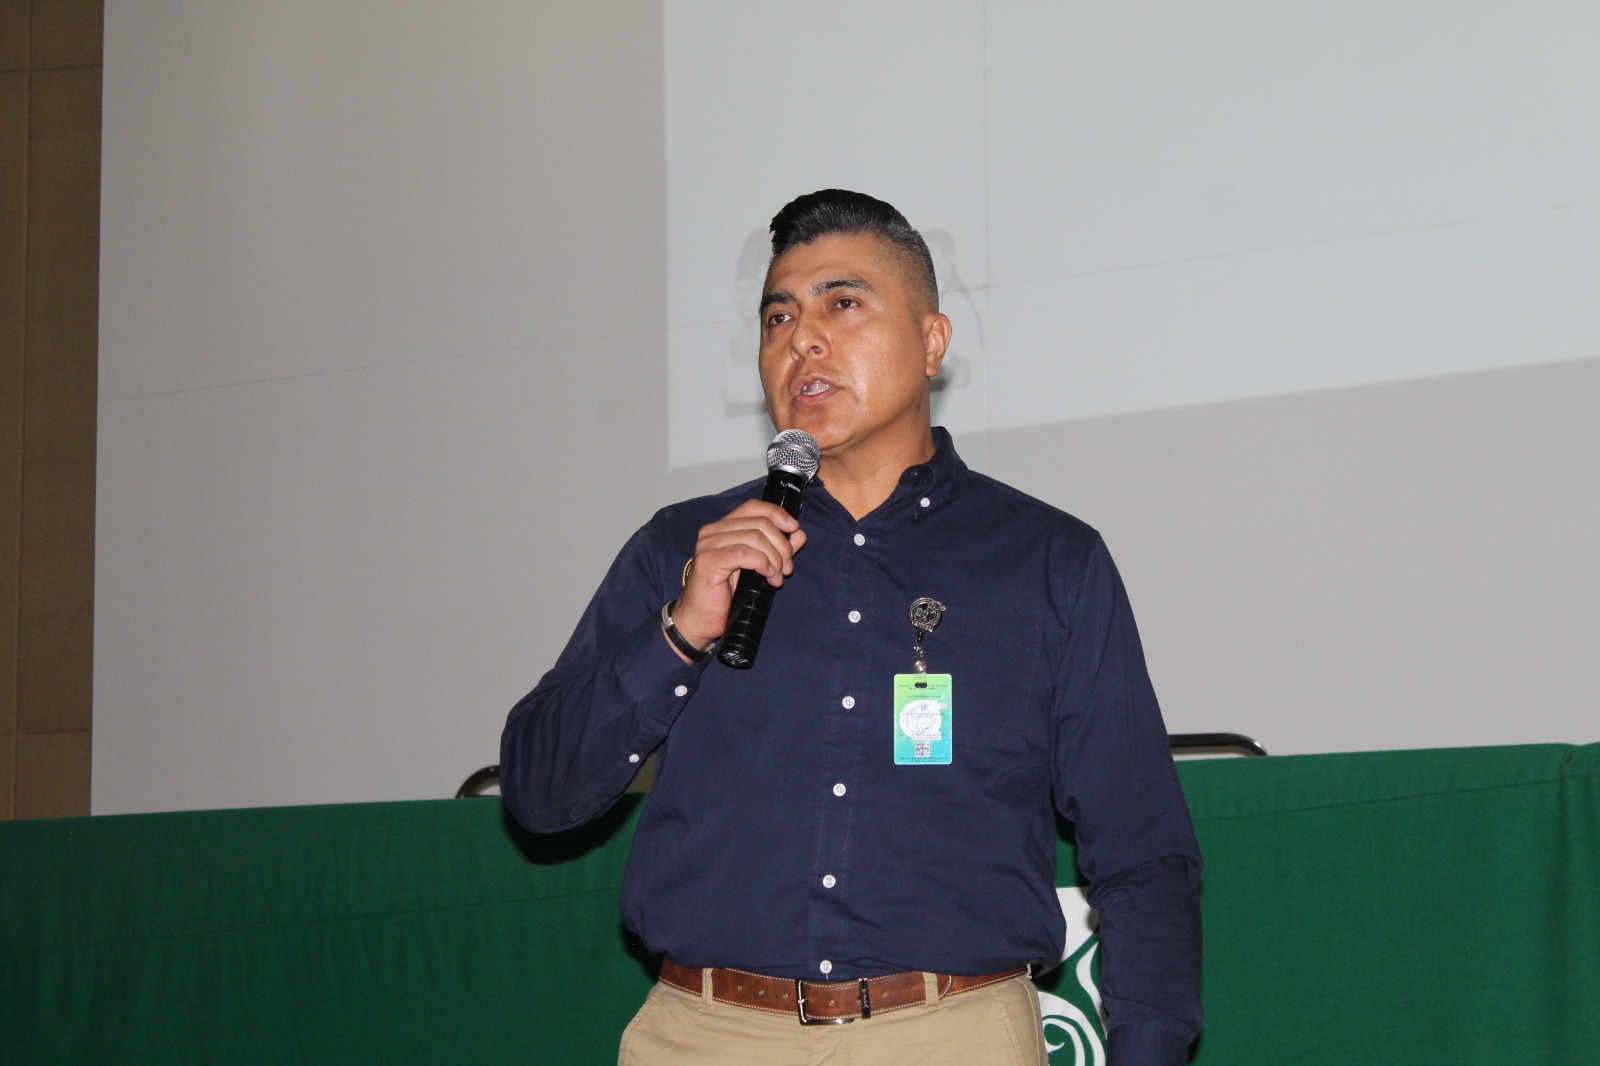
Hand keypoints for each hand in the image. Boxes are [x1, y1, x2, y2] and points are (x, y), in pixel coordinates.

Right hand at [670, 499, 806, 650]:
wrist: (700, 620)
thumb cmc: (725, 596)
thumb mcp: (757, 568)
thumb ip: (776, 549)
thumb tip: (799, 534)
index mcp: (722, 527)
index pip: (753, 506)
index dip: (777, 514)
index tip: (794, 530)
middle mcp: (712, 531)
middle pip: (759, 523)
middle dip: (781, 545)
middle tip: (787, 567)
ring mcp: (708, 545)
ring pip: (754, 537)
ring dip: (774, 558)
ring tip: (777, 578)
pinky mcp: (708, 561)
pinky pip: (744, 553)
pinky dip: (762, 563)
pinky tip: (767, 576)